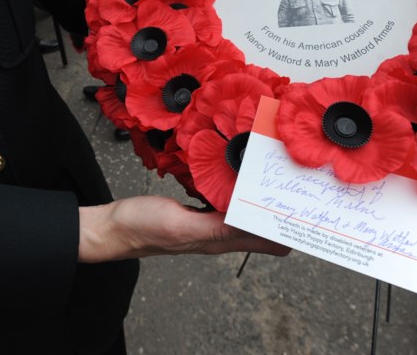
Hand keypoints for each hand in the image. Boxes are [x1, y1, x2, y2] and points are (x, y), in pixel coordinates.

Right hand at [78, 195, 290, 262]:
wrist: (113, 227)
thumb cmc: (142, 226)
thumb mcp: (180, 223)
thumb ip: (213, 226)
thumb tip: (248, 220)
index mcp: (219, 241)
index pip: (267, 240)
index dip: (286, 227)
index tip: (303, 208)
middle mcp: (218, 234)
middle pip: (261, 225)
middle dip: (278, 208)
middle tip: (293, 182)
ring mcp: (207, 222)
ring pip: (245, 211)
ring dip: (259, 199)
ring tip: (273, 176)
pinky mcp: (196, 211)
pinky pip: (225, 200)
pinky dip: (237, 191)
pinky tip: (236, 175)